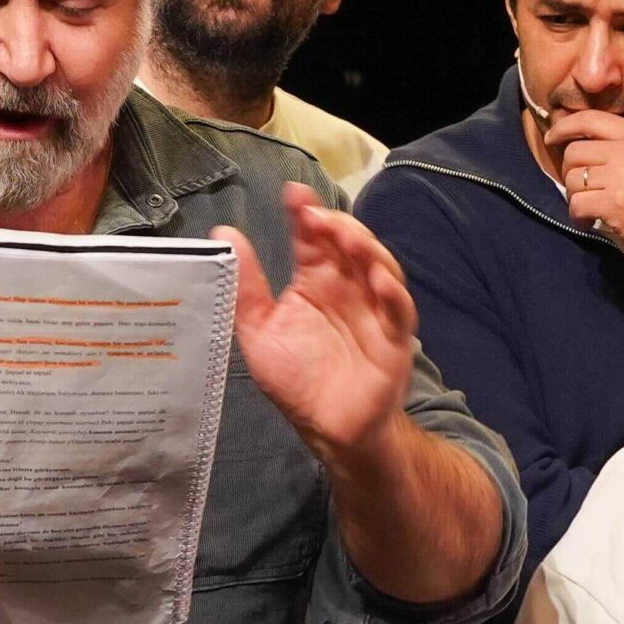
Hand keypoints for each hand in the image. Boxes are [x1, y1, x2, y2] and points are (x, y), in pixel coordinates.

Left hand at [213, 184, 414, 459]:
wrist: (327, 429)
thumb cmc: (296, 379)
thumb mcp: (259, 331)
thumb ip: (245, 287)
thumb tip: (224, 233)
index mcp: (315, 281)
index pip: (313, 239)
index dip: (305, 213)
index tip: (293, 194)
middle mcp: (348, 288)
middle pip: (350, 244)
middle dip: (336, 224)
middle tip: (315, 215)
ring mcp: (374, 309)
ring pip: (379, 266)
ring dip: (367, 248)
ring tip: (347, 237)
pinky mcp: (394, 338)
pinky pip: (399, 310)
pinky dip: (393, 292)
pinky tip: (378, 279)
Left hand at [547, 88, 623, 251]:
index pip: (590, 120)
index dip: (564, 127)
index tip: (552, 137)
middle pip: (574, 151)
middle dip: (572, 171)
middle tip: (585, 187)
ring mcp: (620, 177)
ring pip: (572, 178)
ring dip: (575, 196)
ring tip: (592, 205)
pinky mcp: (612, 203)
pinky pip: (576, 203)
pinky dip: (577, 216)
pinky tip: (589, 221)